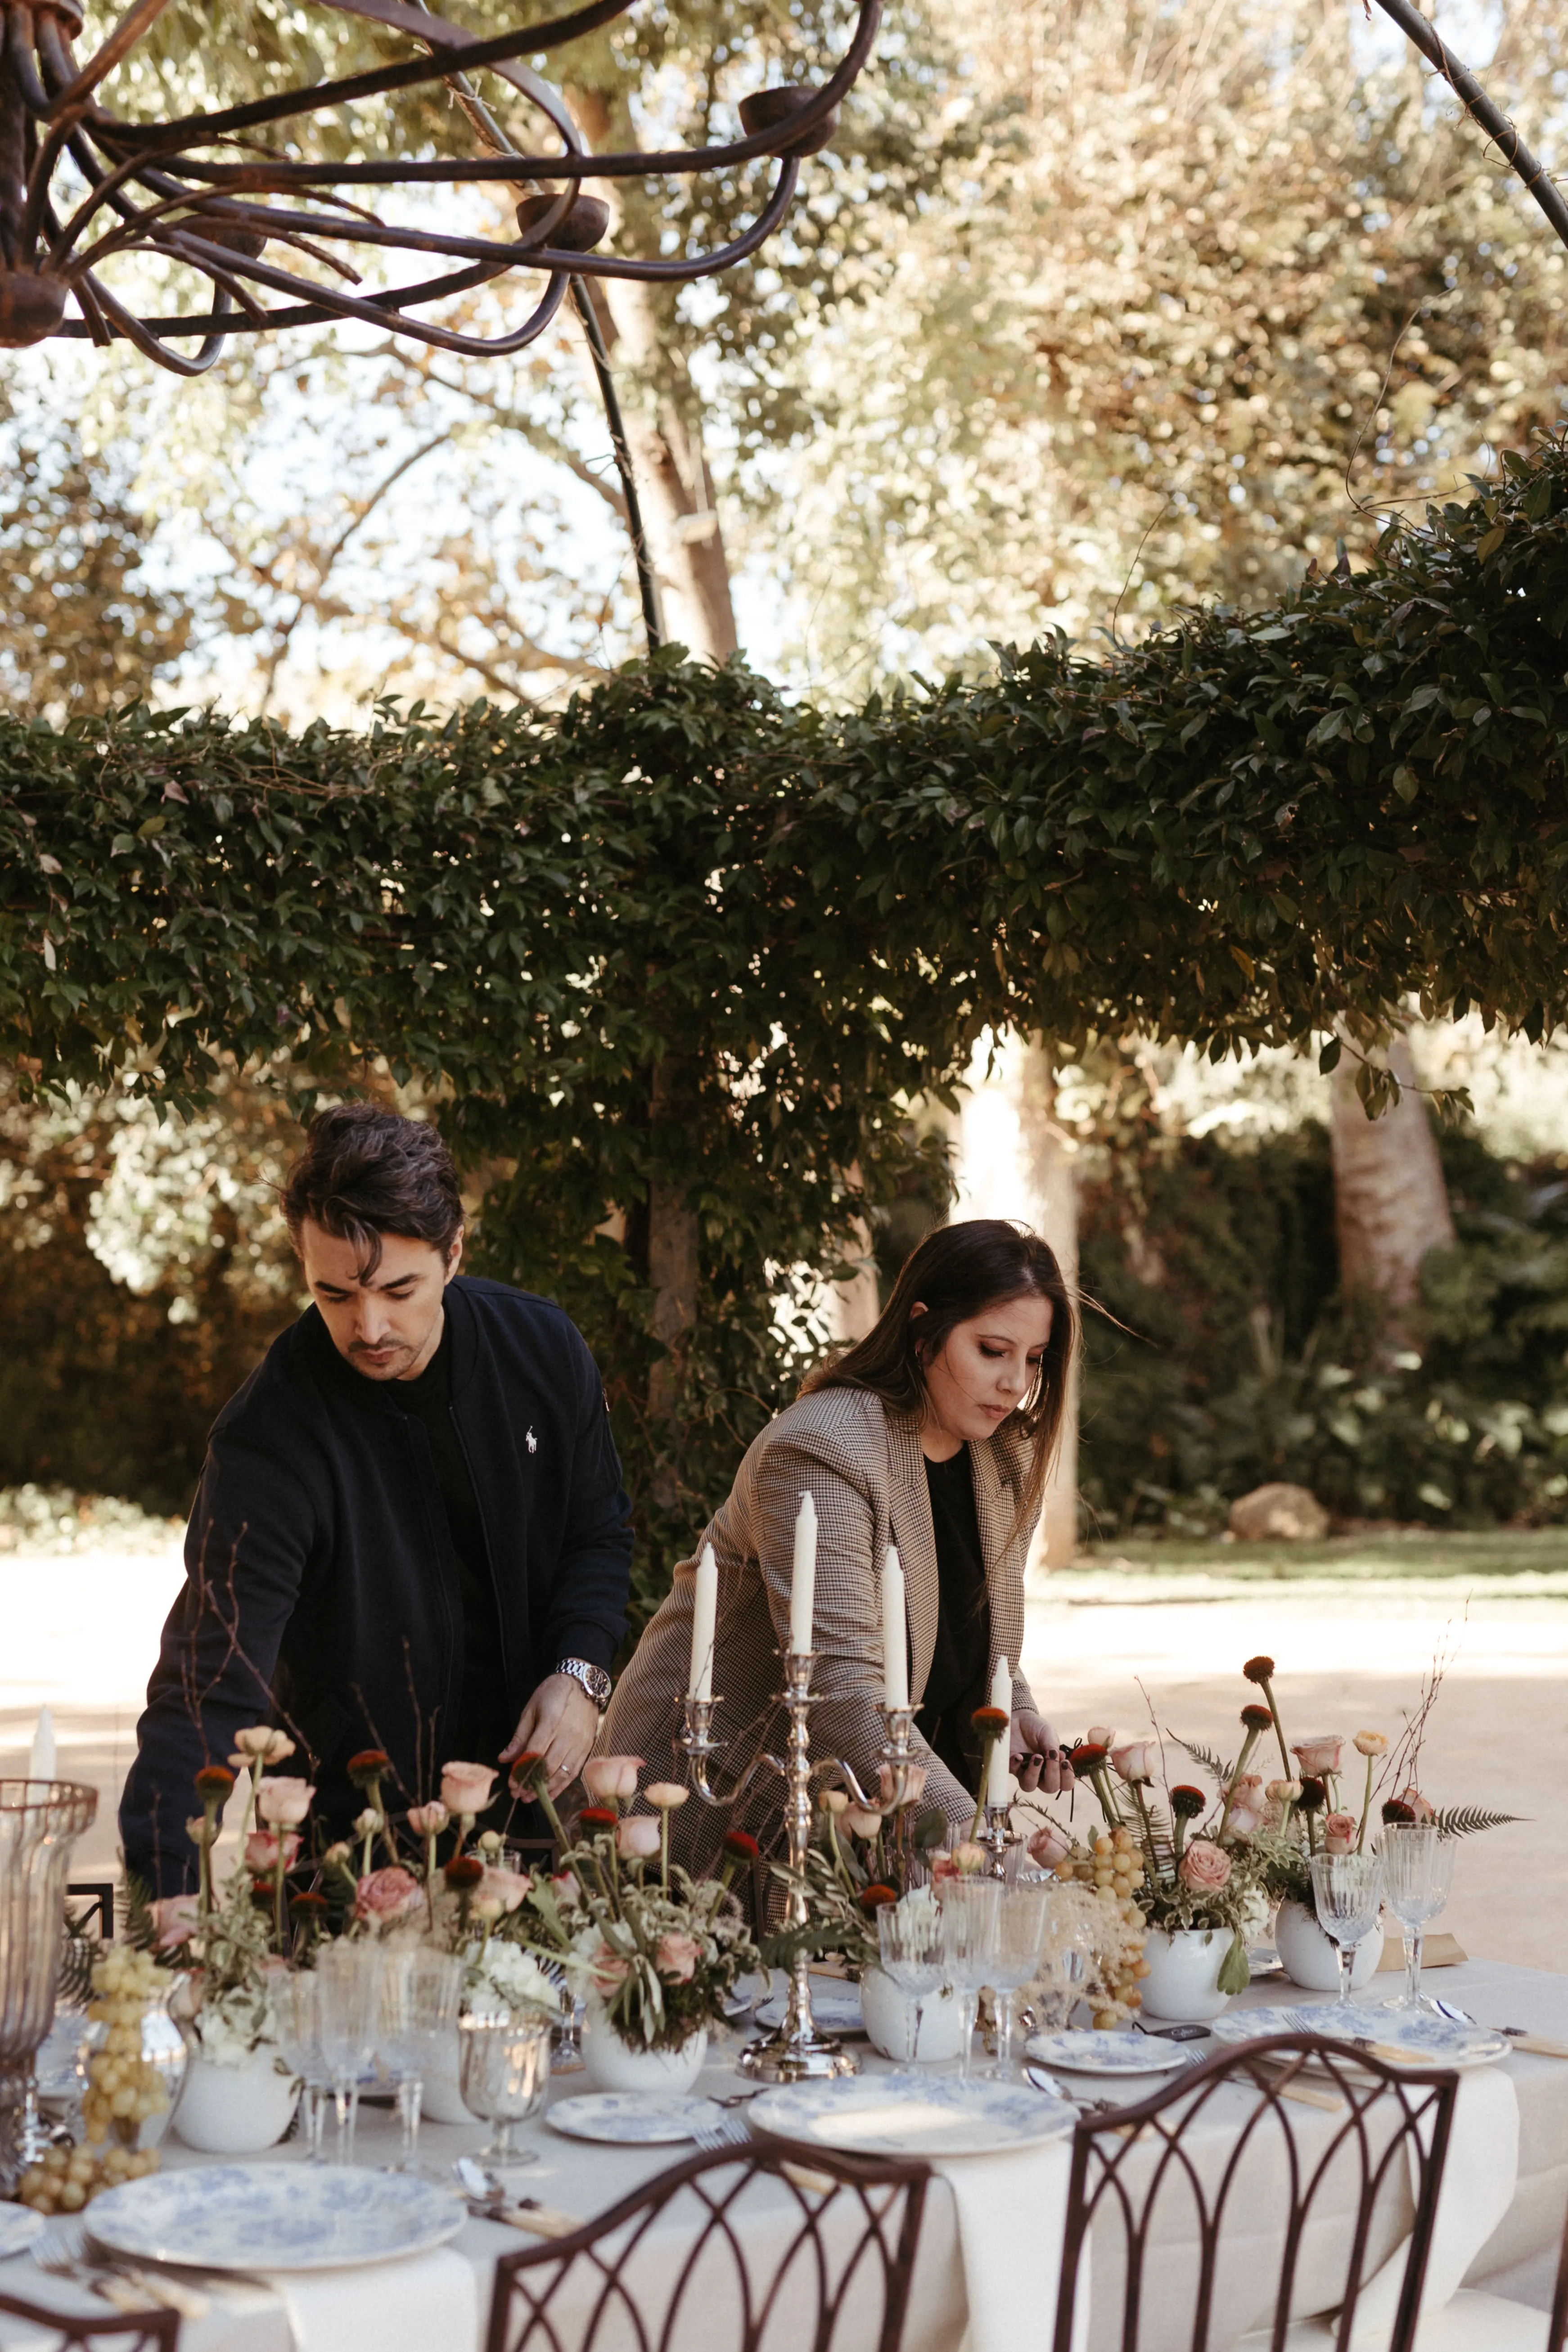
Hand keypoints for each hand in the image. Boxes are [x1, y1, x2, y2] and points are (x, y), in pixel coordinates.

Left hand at [501, 1675, 599, 1798]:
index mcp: (551, 1721)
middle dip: (531, 1784)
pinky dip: (561, 1786)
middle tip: (517, 1794)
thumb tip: (504, 1758)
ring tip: (529, 1798)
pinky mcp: (587, 1748)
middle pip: (549, 1767)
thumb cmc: (553, 1693)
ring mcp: (580, 1743)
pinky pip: (574, 1772)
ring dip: (545, 1789)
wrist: (583, 1684)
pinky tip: (549, 1794)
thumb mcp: (531, 1709)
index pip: (535, 1753)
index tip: (511, 1783)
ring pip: (562, 1773)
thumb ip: (519, 1736)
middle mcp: (568, 1734)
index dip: (522, 1771)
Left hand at [1011, 1712, 1074, 1794]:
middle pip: (1049, 1788)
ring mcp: (1024, 1772)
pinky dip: (1016, 1764)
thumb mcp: (1048, 1733)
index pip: (1065, 1784)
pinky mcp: (1010, 1766)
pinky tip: (1019, 1755)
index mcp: (1055, 1768)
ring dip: (1034, 1773)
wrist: (1019, 1719)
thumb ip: (1052, 1745)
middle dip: (1052, 1774)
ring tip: (1036, 1757)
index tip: (1065, 1762)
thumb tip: (1056, 1756)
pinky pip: (1013, 1772)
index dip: (1067, 1777)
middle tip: (1051, 1757)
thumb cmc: (1037, 1729)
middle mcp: (1041, 1774)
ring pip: (1029, 1786)